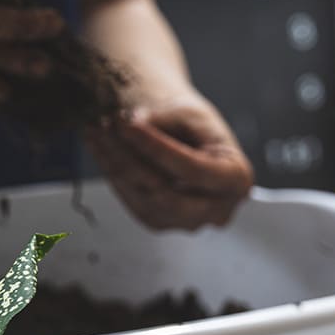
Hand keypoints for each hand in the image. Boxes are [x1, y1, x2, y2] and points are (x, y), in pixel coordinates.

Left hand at [83, 95, 254, 229]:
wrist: (189, 138)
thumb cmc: (195, 125)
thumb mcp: (187, 112)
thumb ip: (162, 121)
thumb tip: (128, 127)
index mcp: (236, 180)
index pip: (195, 171)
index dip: (158, 148)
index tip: (128, 124)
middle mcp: (217, 210)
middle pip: (167, 195)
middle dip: (131, 161)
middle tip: (106, 128)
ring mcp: (189, 222)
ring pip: (145, 201)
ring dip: (115, 165)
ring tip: (97, 131)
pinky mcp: (161, 221)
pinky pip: (133, 202)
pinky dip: (114, 175)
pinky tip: (101, 148)